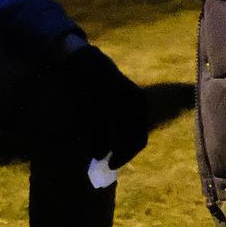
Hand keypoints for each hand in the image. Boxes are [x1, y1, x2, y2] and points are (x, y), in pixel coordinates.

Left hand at [56, 45, 149, 168]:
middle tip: (111, 161)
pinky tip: (112, 134)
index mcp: (130, 108)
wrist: (88, 61)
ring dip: (126, 141)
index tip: (110, 165)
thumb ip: (96, 136)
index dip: (123, 156)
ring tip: (110, 150)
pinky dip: (126, 130)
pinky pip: (135, 119)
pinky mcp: (135, 96)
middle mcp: (139, 103)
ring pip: (137, 128)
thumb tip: (100, 156)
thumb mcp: (88, 113)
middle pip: (138, 136)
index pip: (134, 140)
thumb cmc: (86, 87)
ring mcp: (139, 99)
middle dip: (125, 150)